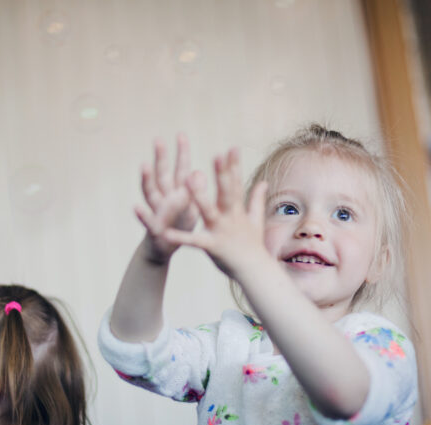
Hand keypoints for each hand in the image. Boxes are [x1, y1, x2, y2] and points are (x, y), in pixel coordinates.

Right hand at [135, 134, 199, 263]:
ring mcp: (156, 211)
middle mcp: (164, 198)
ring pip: (151, 193)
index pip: (180, 169)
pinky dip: (142, 215)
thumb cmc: (179, 225)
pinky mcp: (154, 228)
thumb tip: (200, 172)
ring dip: (147, 180)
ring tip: (144, 166)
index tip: (181, 135)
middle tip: (158, 140)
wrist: (162, 248)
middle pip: (162, 175)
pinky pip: (148, 221)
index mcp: (177, 192)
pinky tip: (135, 208)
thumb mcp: (191, 207)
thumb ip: (194, 190)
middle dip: (160, 158)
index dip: (181, 153)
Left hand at [163, 148, 269, 278]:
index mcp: (237, 210)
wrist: (255, 272)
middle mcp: (230, 218)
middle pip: (226, 193)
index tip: (232, 148)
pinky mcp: (212, 247)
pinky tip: (166, 232)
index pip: (236, 184)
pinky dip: (181, 237)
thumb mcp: (256, 220)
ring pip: (209, 211)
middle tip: (216, 155)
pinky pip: (194, 241)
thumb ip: (257, 199)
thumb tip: (264, 182)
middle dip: (222, 174)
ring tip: (188, 179)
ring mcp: (221, 231)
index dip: (234, 166)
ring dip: (199, 196)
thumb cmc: (253, 246)